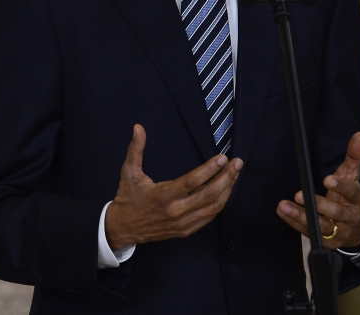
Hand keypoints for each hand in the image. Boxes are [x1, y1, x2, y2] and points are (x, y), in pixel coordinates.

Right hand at [105, 124, 242, 249]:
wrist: (122, 229)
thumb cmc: (128, 198)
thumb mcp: (129, 173)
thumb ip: (136, 149)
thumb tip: (138, 128)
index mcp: (163, 196)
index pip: (192, 182)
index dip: (210, 169)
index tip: (223, 157)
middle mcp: (175, 211)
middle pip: (209, 194)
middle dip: (226, 177)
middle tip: (237, 163)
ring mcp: (182, 223)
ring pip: (213, 207)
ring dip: (227, 189)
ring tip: (235, 173)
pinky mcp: (186, 230)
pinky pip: (209, 217)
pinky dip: (220, 203)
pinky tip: (226, 191)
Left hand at [276, 132, 359, 249]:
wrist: (356, 229)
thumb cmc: (349, 197)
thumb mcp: (352, 176)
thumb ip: (354, 156)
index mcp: (357, 199)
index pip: (351, 192)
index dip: (340, 186)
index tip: (327, 179)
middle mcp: (349, 217)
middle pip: (335, 212)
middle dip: (318, 204)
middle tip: (300, 194)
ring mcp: (338, 231)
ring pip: (320, 226)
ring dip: (301, 216)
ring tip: (284, 206)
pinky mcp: (326, 242)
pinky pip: (308, 232)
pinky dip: (294, 222)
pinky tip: (283, 212)